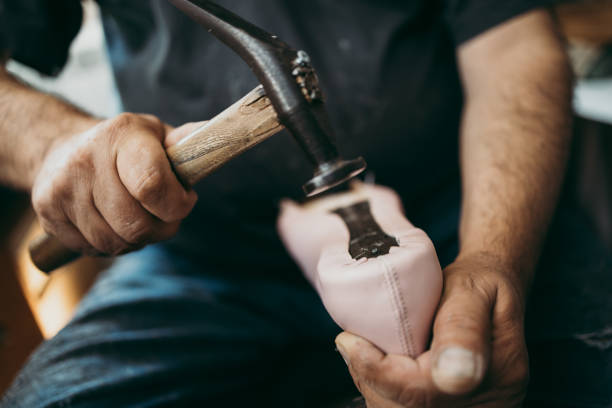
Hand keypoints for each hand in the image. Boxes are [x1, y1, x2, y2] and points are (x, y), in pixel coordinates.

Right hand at [32, 113, 198, 255]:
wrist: (61, 147)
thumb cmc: (126, 146)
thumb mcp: (157, 135)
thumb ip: (188, 142)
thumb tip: (220, 139)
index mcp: (121, 136)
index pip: (152, 185)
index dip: (176, 205)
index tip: (185, 201)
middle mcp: (86, 159)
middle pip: (136, 224)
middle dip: (161, 228)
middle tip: (165, 215)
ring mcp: (62, 188)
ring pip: (115, 242)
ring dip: (137, 239)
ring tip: (138, 216)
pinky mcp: (47, 213)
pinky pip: (92, 249)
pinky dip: (111, 245)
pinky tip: (112, 223)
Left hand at [335, 253, 528, 406]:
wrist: (491, 291)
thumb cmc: (480, 284)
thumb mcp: (473, 291)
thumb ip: (463, 329)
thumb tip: (453, 374)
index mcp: (498, 375)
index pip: (421, 391)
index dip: (376, 370)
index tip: (350, 340)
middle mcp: (489, 404)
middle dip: (372, 378)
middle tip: (354, 342)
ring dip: (376, 385)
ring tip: (366, 350)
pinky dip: (384, 391)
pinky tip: (381, 366)